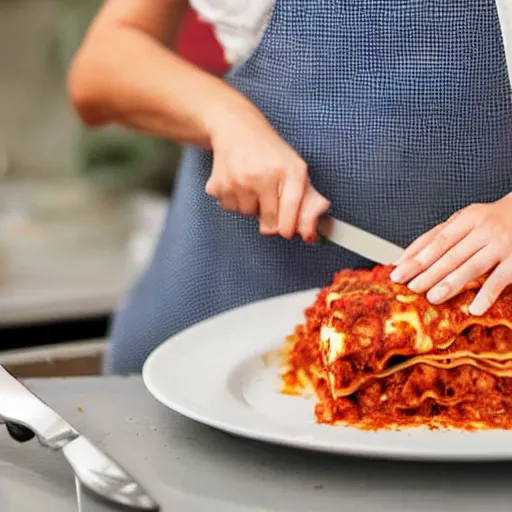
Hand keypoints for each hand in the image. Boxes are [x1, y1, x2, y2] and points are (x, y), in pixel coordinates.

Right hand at [205, 108, 329, 240]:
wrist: (236, 128)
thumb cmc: (269, 151)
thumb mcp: (295, 168)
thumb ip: (308, 200)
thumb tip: (312, 234)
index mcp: (289, 171)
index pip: (290, 212)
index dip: (289, 228)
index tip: (287, 231)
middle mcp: (263, 176)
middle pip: (269, 222)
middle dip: (272, 218)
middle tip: (269, 198)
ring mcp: (239, 181)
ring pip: (248, 215)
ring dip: (252, 207)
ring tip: (252, 185)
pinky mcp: (219, 185)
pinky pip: (231, 208)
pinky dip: (235, 201)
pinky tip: (238, 183)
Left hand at [390, 193, 511, 315]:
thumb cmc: (491, 220)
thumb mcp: (465, 220)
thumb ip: (437, 237)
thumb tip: (405, 258)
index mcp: (467, 219)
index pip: (437, 240)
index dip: (416, 256)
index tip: (399, 270)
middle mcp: (483, 231)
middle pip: (450, 255)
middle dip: (428, 273)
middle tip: (411, 288)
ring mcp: (501, 245)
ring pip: (472, 267)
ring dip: (450, 284)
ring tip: (432, 298)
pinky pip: (499, 280)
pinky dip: (486, 295)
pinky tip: (474, 308)